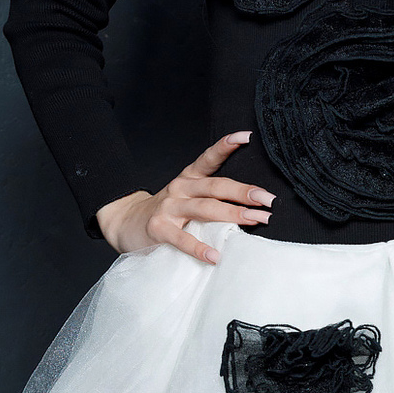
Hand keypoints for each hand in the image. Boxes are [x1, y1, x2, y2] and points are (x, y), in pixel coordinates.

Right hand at [96, 133, 273, 265]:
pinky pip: (182, 238)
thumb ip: (211, 198)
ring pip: (205, 208)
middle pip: (216, 186)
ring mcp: (169, 207)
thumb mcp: (186, 196)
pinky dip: (200, 248)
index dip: (226, 145)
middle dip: (244, 192)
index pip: (209, 158)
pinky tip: (215, 256)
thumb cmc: (166, 211)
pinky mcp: (158, 228)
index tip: (247, 136)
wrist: (125, 222)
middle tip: (268, 199)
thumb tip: (252, 207)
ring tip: (255, 221)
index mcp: (189, 178)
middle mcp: (180, 188)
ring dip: (232, 215)